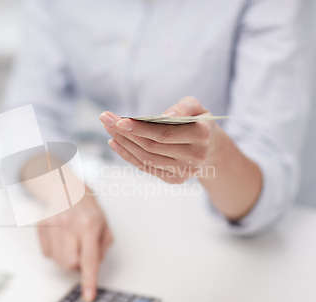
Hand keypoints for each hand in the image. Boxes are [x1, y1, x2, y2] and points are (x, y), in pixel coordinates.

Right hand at [38, 189, 112, 301]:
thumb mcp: (104, 225)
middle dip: (77, 264)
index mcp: (89, 224)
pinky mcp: (41, 226)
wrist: (66, 188)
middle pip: (70, 263)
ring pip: (57, 261)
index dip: (89, 280)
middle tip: (82, 250)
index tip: (88, 296)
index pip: (89, 259)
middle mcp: (69, 224)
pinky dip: (55, 251)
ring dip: (66, 258)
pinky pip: (47, 253)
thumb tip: (92, 267)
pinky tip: (61, 238)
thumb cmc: (87, 209)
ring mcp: (53, 224)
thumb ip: (102, 248)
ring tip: (71, 242)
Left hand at [100, 96, 223, 183]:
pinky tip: (114, 143)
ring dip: (123, 143)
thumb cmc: (198, 121)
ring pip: (146, 158)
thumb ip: (182, 107)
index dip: (140, 128)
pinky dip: (128, 155)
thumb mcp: (196, 107)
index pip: (165, 134)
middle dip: (125, 133)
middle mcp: (195, 156)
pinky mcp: (175, 179)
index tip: (119, 121)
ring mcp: (184, 171)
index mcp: (202, 135)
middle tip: (105, 119)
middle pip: (152, 146)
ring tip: (108, 129)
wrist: (210, 147)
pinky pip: (146, 167)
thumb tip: (164, 116)